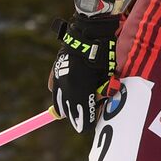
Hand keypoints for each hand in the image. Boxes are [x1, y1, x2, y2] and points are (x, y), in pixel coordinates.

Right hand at [48, 15, 117, 133]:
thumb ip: (101, 95)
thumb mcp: (106, 78)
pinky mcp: (54, 75)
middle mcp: (66, 89)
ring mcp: (58, 82)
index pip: (82, 118)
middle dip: (78, 116)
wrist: (88, 35)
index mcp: (81, 92)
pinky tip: (68, 90)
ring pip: (60, 104)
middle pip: (69, 113)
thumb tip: (99, 108)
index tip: (90, 125)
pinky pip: (55, 91)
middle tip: (85, 117)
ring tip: (76, 105)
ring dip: (68, 107)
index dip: (87, 123)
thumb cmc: (103, 56)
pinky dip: (61, 93)